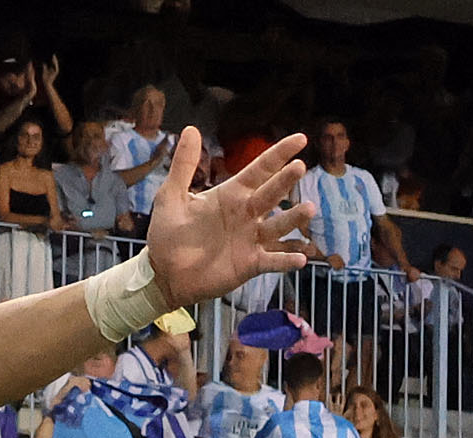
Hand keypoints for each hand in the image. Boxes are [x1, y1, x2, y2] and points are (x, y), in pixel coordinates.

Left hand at [139, 128, 317, 307]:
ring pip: (278, 226)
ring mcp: (250, 239)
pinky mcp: (249, 264)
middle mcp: (246, 214)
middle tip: (299, 167)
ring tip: (309, 209)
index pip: (260, 169)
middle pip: (272, 193)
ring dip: (293, 218)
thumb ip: (184, 165)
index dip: (279, 154)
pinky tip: (301, 259)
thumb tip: (190, 128)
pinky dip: (286, 261)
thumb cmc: (167, 233)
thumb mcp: (172, 196)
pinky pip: (272, 261)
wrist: (163, 274)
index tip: (300, 138)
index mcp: (231, 194)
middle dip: (286, 181)